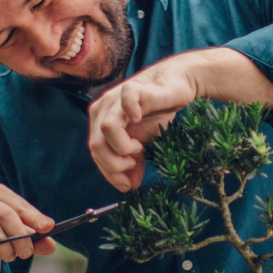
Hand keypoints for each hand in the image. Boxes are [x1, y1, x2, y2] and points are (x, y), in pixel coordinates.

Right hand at [0, 184, 56, 269]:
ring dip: (4, 246)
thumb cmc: (1, 240)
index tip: (48, 228)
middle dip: (20, 236)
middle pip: (5, 214)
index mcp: (0, 195)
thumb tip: (51, 245)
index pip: (19, 205)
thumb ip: (37, 242)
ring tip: (9, 256)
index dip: (35, 217)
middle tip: (26, 253)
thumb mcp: (21, 240)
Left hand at [88, 57, 196, 190]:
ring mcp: (116, 97)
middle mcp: (103, 109)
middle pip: (95, 145)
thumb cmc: (156, 112)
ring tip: (138, 147)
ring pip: (106, 129)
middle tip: (133, 164)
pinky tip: (141, 119)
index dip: (109, 172)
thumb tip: (130, 187)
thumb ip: (134, 164)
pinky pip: (126, 101)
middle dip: (114, 164)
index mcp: (100, 122)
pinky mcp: (135, 89)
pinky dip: (132, 114)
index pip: (96, 153)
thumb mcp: (143, 144)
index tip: (127, 184)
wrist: (176, 86)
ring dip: (122, 146)